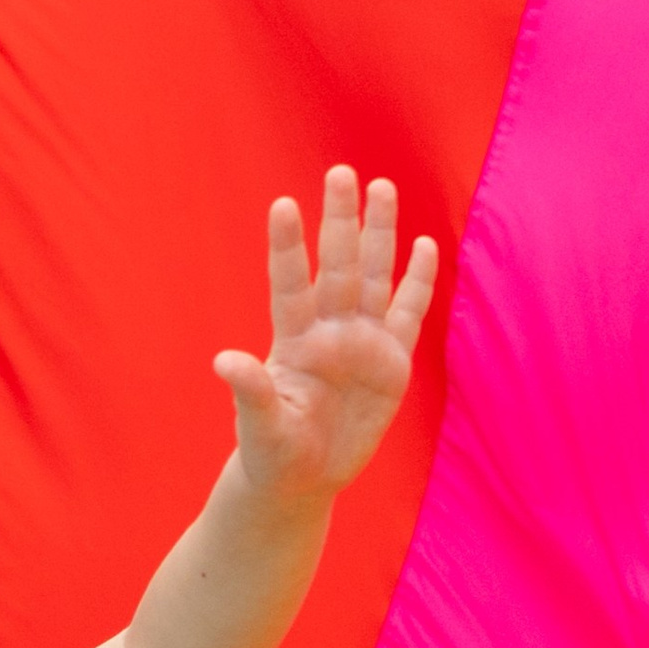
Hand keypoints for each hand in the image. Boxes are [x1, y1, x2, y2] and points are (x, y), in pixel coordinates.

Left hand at [215, 168, 438, 504]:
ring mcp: (362, 341)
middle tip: (340, 172)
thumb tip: (225, 361)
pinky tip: (423, 245)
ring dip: (379, 234)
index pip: (289, 284)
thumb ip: (251, 391)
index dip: (288, 247)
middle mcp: (328, 330)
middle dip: (340, 220)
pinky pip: (408, 313)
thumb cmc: (273, 450)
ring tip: (381, 186)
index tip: (283, 204)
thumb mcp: (261, 427)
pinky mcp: (392, 360)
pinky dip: (417, 281)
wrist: (303, 476)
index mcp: (293, 342)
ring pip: (373, 276)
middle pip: (337, 265)